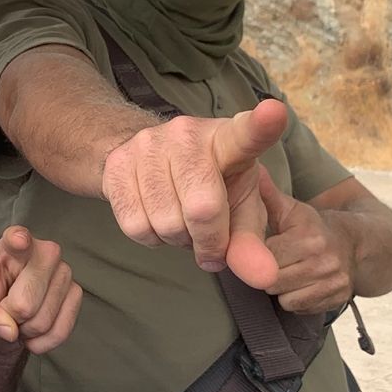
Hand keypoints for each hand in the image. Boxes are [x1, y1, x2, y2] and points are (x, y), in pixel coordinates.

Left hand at [0, 226, 80, 355]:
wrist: (6, 314)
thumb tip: (8, 329)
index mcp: (11, 247)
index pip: (17, 238)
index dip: (18, 239)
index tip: (18, 241)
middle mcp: (43, 253)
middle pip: (26, 302)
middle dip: (12, 318)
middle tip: (7, 312)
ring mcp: (64, 272)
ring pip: (44, 320)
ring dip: (27, 331)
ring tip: (20, 318)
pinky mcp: (75, 294)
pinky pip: (60, 331)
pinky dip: (43, 341)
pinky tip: (33, 331)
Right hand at [100, 101, 287, 287]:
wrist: (146, 160)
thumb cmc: (210, 186)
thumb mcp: (239, 209)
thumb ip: (251, 243)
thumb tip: (264, 278)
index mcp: (229, 140)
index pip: (247, 133)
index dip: (261, 125)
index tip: (274, 113)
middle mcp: (187, 134)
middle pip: (202, 209)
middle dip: (208, 241)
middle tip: (210, 239)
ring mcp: (147, 145)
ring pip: (166, 223)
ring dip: (178, 240)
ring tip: (183, 223)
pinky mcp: (116, 165)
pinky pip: (135, 226)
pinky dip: (151, 239)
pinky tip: (157, 219)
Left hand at [260, 169, 356, 313]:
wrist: (357, 244)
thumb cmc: (315, 227)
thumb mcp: (293, 210)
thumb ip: (268, 196)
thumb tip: (252, 170)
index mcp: (309, 237)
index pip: (266, 257)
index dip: (259, 255)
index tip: (263, 249)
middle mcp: (324, 261)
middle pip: (272, 281)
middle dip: (267, 274)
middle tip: (275, 263)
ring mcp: (332, 282)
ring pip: (284, 299)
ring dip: (281, 289)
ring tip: (288, 273)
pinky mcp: (336, 299)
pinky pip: (299, 308)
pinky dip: (295, 300)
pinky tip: (301, 285)